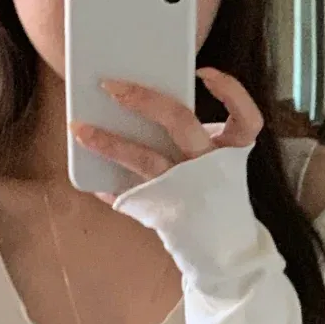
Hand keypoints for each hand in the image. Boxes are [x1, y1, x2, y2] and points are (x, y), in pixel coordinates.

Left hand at [70, 68, 263, 203]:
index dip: (229, 92)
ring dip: (109, 142)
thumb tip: (140, 102)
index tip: (202, 73)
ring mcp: (186, 192)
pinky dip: (109, 187)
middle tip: (111, 86)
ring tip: (79, 128)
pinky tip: (93, 179)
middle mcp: (210, 168)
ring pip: (146, 160)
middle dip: (145, 100)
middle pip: (182, 123)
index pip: (245, 118)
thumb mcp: (217, 160)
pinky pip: (131, 195)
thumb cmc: (214, 193)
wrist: (222, 250)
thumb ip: (195, 134)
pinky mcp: (166, 214)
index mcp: (231, 152)